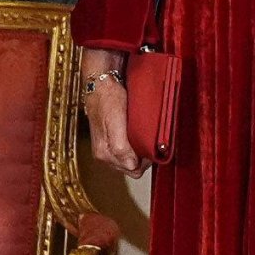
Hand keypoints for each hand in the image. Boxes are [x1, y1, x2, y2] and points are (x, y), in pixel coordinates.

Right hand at [80, 50, 146, 176]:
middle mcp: (104, 154)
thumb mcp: (115, 123)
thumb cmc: (108, 99)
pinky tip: (139, 134)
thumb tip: (131, 166)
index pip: (133, 170)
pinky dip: (135, 144)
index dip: (146, 161)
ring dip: (140, 151)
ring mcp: (106, 147)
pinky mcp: (110, 139)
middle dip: (143, 158)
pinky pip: (128, 150)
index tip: (153, 148)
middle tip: (151, 142)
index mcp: (104, 153)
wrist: (101, 83)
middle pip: (132, 168)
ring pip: (130, 160)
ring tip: (144, 136)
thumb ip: (121, 147)